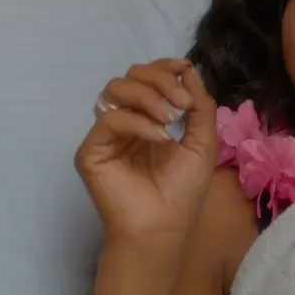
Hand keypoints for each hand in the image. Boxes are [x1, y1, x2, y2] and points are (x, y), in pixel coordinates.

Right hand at [75, 58, 217, 245]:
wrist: (164, 228)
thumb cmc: (183, 191)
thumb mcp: (203, 143)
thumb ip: (200, 106)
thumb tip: (189, 71)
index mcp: (148, 118)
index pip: (146, 77)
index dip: (163, 67)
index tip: (183, 69)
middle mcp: (124, 122)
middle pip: (130, 77)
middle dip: (159, 81)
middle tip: (182, 106)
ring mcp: (106, 135)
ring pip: (114, 89)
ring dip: (148, 97)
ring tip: (170, 120)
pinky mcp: (91, 151)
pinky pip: (110, 119)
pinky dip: (138, 123)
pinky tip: (159, 139)